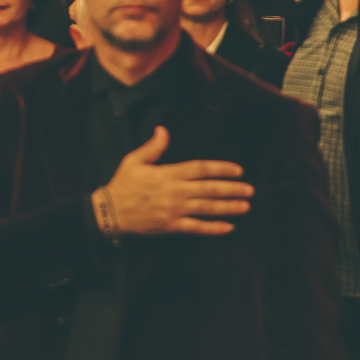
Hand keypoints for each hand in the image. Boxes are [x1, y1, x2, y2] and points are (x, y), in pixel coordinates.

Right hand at [98, 127, 251, 236]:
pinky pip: (197, 228)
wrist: (110, 212)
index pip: (201, 168)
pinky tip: (229, 227)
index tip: (238, 170)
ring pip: (207, 208)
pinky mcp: (172, 226)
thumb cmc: (122, 185)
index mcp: (168, 173)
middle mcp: (175, 192)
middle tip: (250, 190)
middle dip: (232, 189)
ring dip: (229, 207)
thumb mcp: (134, 160)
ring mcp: (175, 210)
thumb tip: (164, 130)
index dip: (221, 169)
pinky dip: (214, 228)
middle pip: (210, 189)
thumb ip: (153, 147)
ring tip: (245, 206)